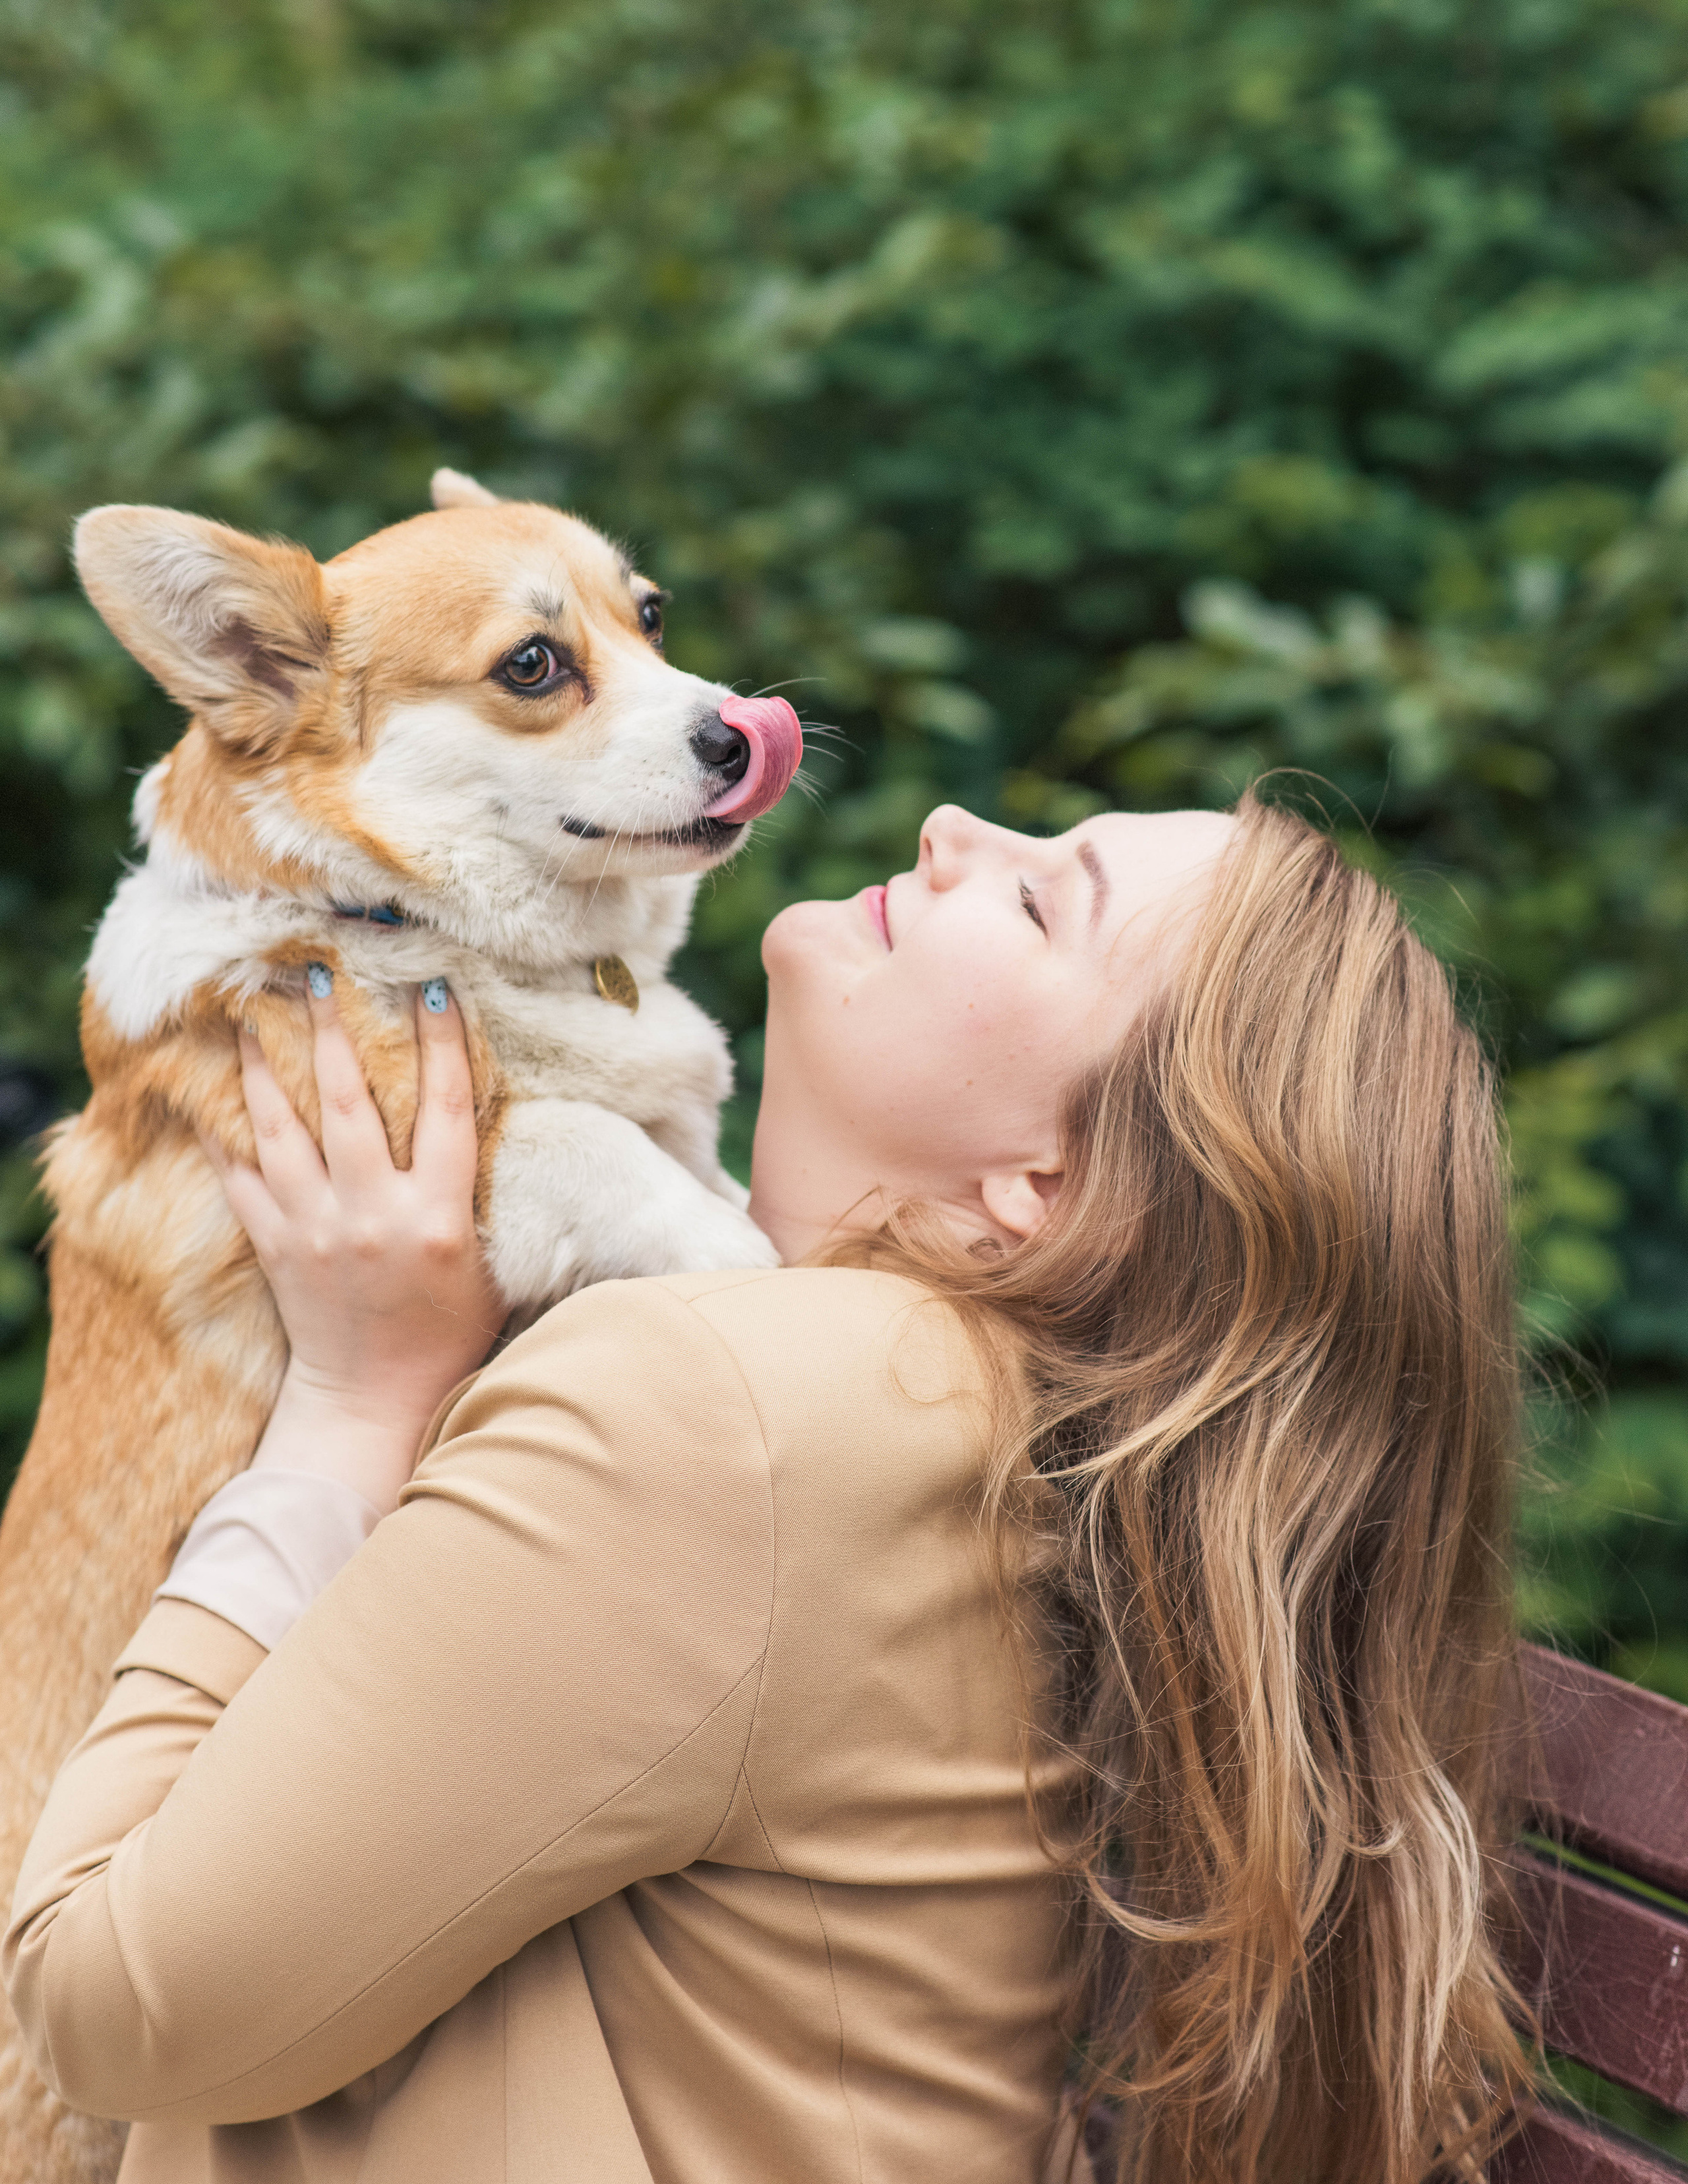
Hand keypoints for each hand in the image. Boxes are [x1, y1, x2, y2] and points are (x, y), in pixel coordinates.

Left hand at [205, 974, 506, 1513]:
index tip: (432, 988)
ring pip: (281, 1128)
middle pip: (349, 1103)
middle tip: (320, 972)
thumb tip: (485, 1117)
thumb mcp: (493, 1265)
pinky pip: (238, 1177)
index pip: (445, 1111)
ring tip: (253, 1012)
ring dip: (265, 1065)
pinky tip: (206, 1089)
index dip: (442, 1044)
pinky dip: (220, 1130)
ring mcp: (317, 1228)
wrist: (377, 1401)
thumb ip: (485, 1196)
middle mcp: (374, 1214)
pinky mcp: (276, 1246)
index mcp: (438, 1217)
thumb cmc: (449, 1333)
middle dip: (334, 1031)